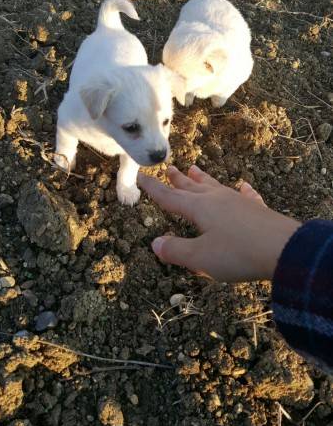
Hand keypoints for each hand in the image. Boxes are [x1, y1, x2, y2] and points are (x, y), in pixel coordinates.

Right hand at [138, 165, 299, 281]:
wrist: (283, 249)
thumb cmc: (237, 254)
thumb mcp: (200, 258)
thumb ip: (176, 250)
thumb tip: (155, 243)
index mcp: (199, 208)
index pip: (169, 197)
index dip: (153, 188)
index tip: (141, 175)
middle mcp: (217, 199)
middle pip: (192, 187)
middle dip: (178, 180)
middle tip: (169, 167)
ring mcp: (238, 202)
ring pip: (215, 186)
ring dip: (202, 179)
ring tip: (194, 169)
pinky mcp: (257, 209)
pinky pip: (246, 195)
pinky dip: (242, 191)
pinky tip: (244, 186)